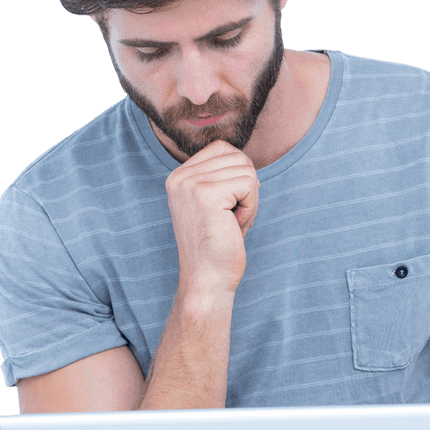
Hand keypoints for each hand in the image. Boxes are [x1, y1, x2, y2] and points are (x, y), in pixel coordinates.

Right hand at [164, 139, 258, 294]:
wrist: (207, 280)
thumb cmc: (217, 247)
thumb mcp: (213, 205)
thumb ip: (221, 178)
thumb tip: (245, 159)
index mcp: (179, 177)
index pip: (223, 149)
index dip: (239, 176)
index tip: (229, 207)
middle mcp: (180, 177)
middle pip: (238, 157)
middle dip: (247, 189)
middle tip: (233, 219)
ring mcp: (191, 184)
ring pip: (247, 170)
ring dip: (250, 201)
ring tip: (233, 224)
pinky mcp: (207, 194)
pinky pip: (249, 185)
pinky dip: (251, 208)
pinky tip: (236, 227)